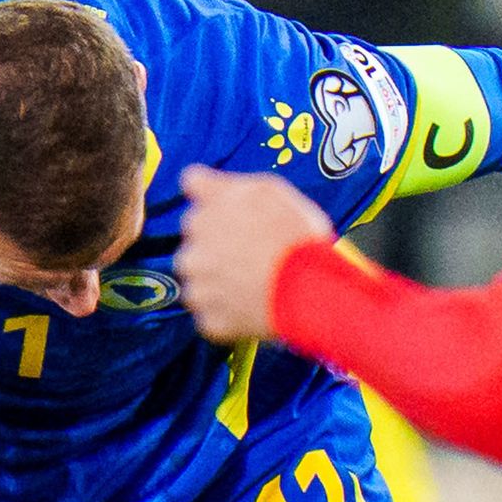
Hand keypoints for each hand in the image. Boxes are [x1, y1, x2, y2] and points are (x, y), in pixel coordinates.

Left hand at [176, 166, 334, 344]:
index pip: (192, 185)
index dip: (213, 198)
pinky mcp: (209, 321)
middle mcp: (192, 245)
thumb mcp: (271, 191)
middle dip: (215, 247)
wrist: (310, 290)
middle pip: (194, 242)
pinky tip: (254, 307)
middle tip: (251, 256)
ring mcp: (198, 287)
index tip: (228, 209)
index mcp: (207, 207)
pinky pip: (212, 317)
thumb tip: (196, 181)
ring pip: (199, 283)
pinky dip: (228, 315)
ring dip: (217, 284)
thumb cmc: (298, 237)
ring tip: (254, 285)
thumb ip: (229, 184)